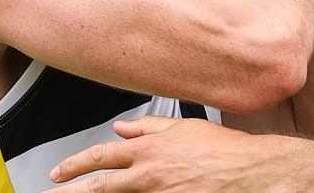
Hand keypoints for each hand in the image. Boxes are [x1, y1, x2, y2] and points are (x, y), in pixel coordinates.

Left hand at [45, 116, 313, 192]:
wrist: (254, 172)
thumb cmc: (227, 150)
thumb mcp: (186, 128)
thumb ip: (151, 127)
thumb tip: (123, 129)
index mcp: (151, 148)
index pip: (102, 155)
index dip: (76, 164)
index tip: (59, 173)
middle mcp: (150, 173)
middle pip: (99, 185)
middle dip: (69, 191)